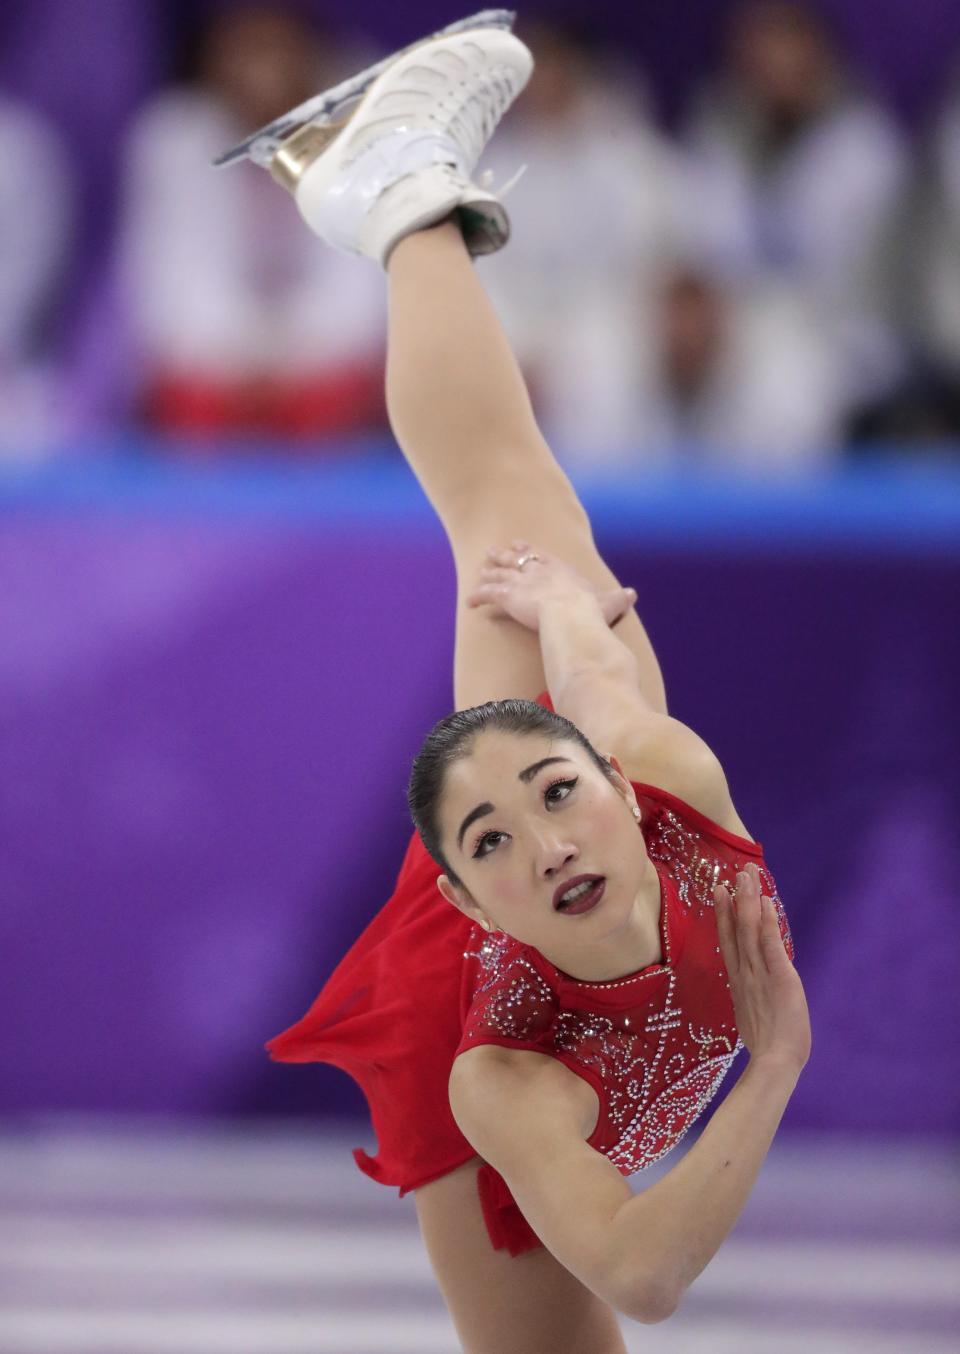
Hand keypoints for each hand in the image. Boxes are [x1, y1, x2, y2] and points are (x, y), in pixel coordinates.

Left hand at [465, 540, 636, 632]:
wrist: (571, 614)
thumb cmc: (590, 610)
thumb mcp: (608, 602)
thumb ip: (618, 598)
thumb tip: (632, 594)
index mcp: (559, 569)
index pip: (541, 555)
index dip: (530, 550)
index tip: (521, 544)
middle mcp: (537, 570)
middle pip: (517, 558)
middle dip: (504, 555)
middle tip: (494, 551)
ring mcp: (521, 581)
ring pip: (500, 572)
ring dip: (489, 571)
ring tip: (480, 569)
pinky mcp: (507, 595)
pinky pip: (488, 595)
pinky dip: (478, 597)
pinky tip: (469, 601)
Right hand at [714, 863, 810, 1077]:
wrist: (775, 1063)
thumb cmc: (768, 1046)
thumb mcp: (753, 1015)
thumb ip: (749, 996)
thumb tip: (747, 989)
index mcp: (738, 981)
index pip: (728, 941)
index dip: (723, 914)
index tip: (720, 891)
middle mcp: (745, 972)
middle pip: (737, 928)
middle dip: (736, 898)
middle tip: (735, 872)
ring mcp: (760, 973)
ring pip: (750, 930)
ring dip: (749, 901)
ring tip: (747, 876)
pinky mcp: (780, 977)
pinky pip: (771, 945)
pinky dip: (767, 923)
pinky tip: (766, 903)